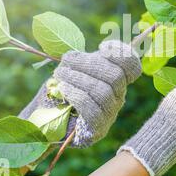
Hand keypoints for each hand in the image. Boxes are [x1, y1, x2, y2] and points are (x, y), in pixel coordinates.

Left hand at [19, 40, 141, 147]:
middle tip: (67, 60)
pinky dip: (76, 96)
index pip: (132, 66)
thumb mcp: (74, 68)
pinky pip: (92, 111)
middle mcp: (118, 96)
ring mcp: (110, 113)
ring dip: (79, 79)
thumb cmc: (61, 88)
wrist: (44, 116)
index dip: (121, 53)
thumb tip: (91, 50)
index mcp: (116, 78)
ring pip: (103, 92)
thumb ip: (86, 58)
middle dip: (89, 64)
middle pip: (115, 76)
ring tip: (60, 74)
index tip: (101, 47)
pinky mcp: (97, 129)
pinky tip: (63, 89)